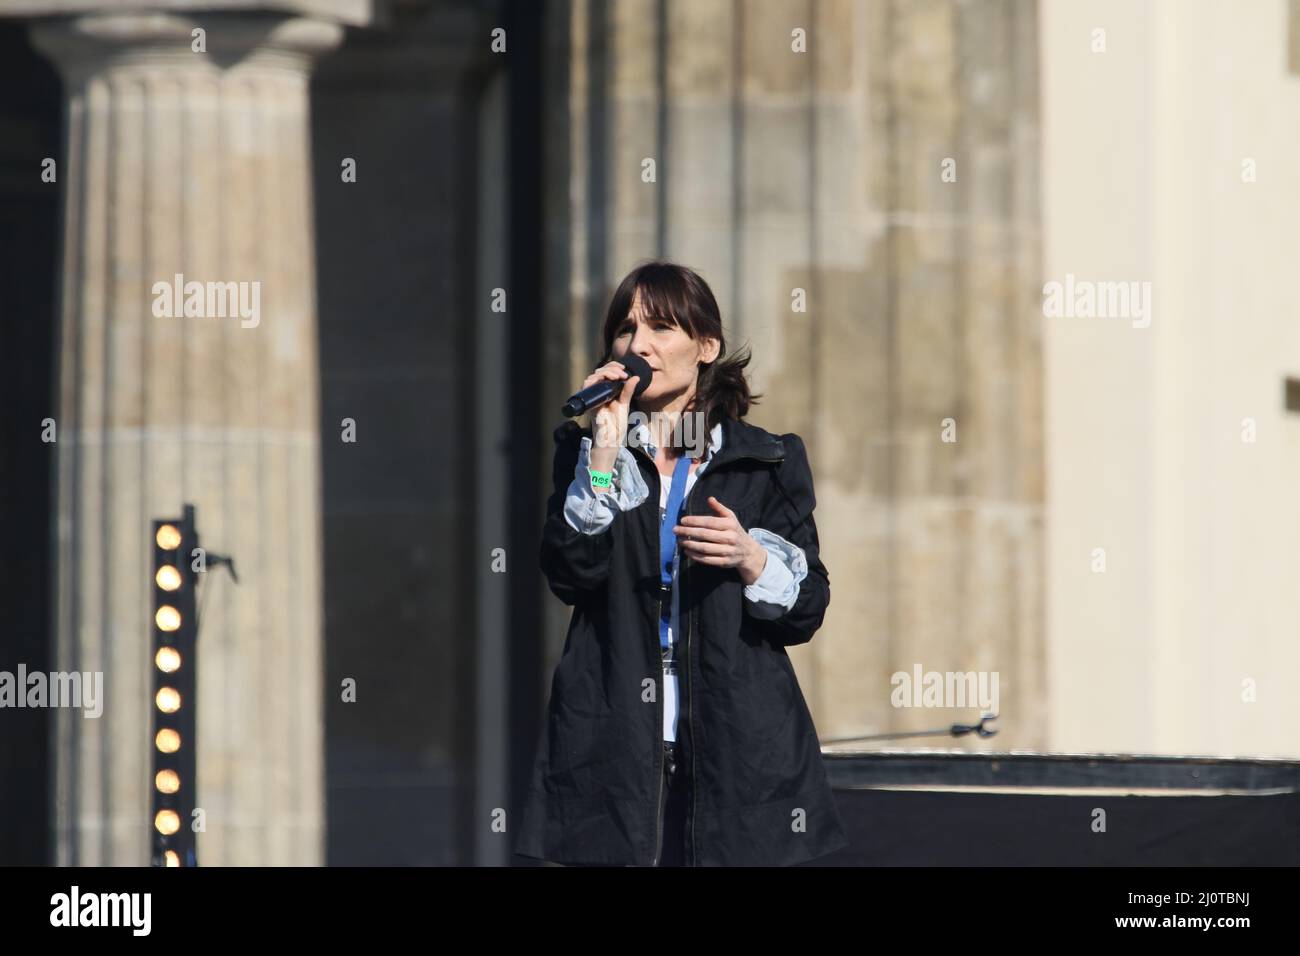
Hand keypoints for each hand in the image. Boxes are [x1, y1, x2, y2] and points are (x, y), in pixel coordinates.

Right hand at [584, 360, 638, 475]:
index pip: (607, 373)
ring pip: (593, 375)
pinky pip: (587, 385)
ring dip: (606, 372)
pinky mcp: (589, 401)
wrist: (611, 440)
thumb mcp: (625, 404)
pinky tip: (608, 380)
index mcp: (607, 392)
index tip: (625, 370)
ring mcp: (593, 397)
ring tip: (618, 376)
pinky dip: (596, 379)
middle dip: (612, 368)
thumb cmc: (617, 425)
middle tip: (623, 373)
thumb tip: (636, 377)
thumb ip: (628, 391)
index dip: (615, 367)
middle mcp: (598, 393)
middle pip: (599, 371)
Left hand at [674, 496, 767, 584]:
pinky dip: (695, 556)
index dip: (695, 521)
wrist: (748, 551)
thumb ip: (719, 508)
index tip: (683, 520)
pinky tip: (687, 551)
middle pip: (705, 534)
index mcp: (730, 525)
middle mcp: (729, 538)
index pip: (709, 522)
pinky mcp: (724, 562)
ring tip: (680, 540)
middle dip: (688, 532)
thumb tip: (710, 499)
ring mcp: (727, 551)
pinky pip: (707, 559)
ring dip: (690, 544)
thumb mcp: (731, 517)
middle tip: (676, 530)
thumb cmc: (735, 531)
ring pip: (704, 548)